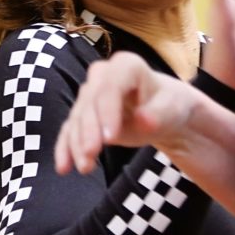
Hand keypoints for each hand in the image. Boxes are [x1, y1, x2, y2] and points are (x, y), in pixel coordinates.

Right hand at [55, 51, 202, 174]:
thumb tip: (143, 121)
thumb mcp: (170, 110)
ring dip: (77, 143)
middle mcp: (103, 75)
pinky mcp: (83, 113)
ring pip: (77, 118)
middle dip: (88, 130)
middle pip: (90, 102)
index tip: (110, 138)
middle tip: (92, 155)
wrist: (162, 113)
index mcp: (126, 66)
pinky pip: (69, 129)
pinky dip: (65, 148)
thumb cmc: (168, 106)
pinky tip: (64, 167)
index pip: (111, 87)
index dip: (107, 111)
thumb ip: (156, 116)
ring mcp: (90, 93)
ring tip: (86, 168)